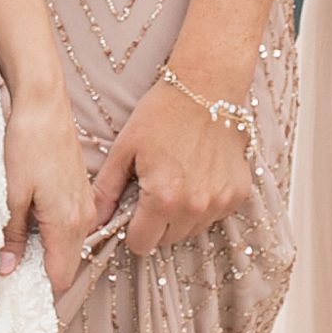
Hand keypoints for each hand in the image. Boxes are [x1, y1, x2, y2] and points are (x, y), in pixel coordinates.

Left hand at [0, 70, 94, 285]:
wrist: (43, 103)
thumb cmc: (26, 143)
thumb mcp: (10, 193)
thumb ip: (11, 234)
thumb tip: (6, 268)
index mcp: (67, 223)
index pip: (60, 277)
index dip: (36, 287)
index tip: (11, 287)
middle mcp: (82, 218)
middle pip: (64, 264)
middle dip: (38, 270)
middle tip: (5, 265)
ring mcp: (84, 204)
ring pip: (66, 244)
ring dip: (43, 248)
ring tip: (11, 239)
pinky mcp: (79, 190)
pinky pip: (67, 224)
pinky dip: (48, 229)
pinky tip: (26, 216)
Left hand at [94, 74, 254, 255]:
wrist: (206, 87)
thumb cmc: (161, 114)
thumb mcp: (125, 149)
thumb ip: (106, 191)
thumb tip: (92, 221)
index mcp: (164, 198)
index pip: (142, 244)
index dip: (132, 231)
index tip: (132, 213)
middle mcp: (196, 206)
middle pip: (168, 240)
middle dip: (156, 224)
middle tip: (153, 190)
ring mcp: (221, 201)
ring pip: (193, 230)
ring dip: (182, 216)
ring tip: (177, 180)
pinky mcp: (239, 193)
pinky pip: (216, 215)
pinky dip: (205, 204)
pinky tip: (198, 175)